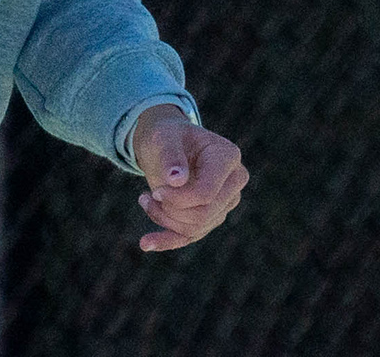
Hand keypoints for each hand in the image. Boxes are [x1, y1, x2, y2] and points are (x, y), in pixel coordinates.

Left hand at [130, 104, 248, 251]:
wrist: (165, 144)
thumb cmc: (167, 136)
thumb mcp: (163, 138)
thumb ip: (170, 155)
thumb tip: (177, 180)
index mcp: (228, 157)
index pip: (206, 193)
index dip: (177, 199)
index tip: (154, 190)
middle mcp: (234, 181)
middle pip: (204, 214)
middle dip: (170, 210)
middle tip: (147, 196)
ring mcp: (225, 201)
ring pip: (196, 227)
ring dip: (164, 219)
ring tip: (145, 200)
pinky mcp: (211, 216)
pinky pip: (191, 236)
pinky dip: (167, 241)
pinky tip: (146, 242)